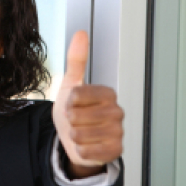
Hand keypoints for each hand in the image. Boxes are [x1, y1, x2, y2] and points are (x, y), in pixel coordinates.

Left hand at [52, 31, 123, 176]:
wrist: (74, 139)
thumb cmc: (74, 111)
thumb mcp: (71, 84)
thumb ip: (76, 60)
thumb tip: (81, 34)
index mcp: (108, 93)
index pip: (76, 95)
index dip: (68, 102)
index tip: (73, 104)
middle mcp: (117, 112)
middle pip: (76, 116)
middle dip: (70, 121)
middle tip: (77, 120)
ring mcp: (118, 132)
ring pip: (79, 135)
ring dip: (73, 136)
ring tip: (80, 132)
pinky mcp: (115, 151)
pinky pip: (86, 151)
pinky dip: (80, 150)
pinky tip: (87, 145)